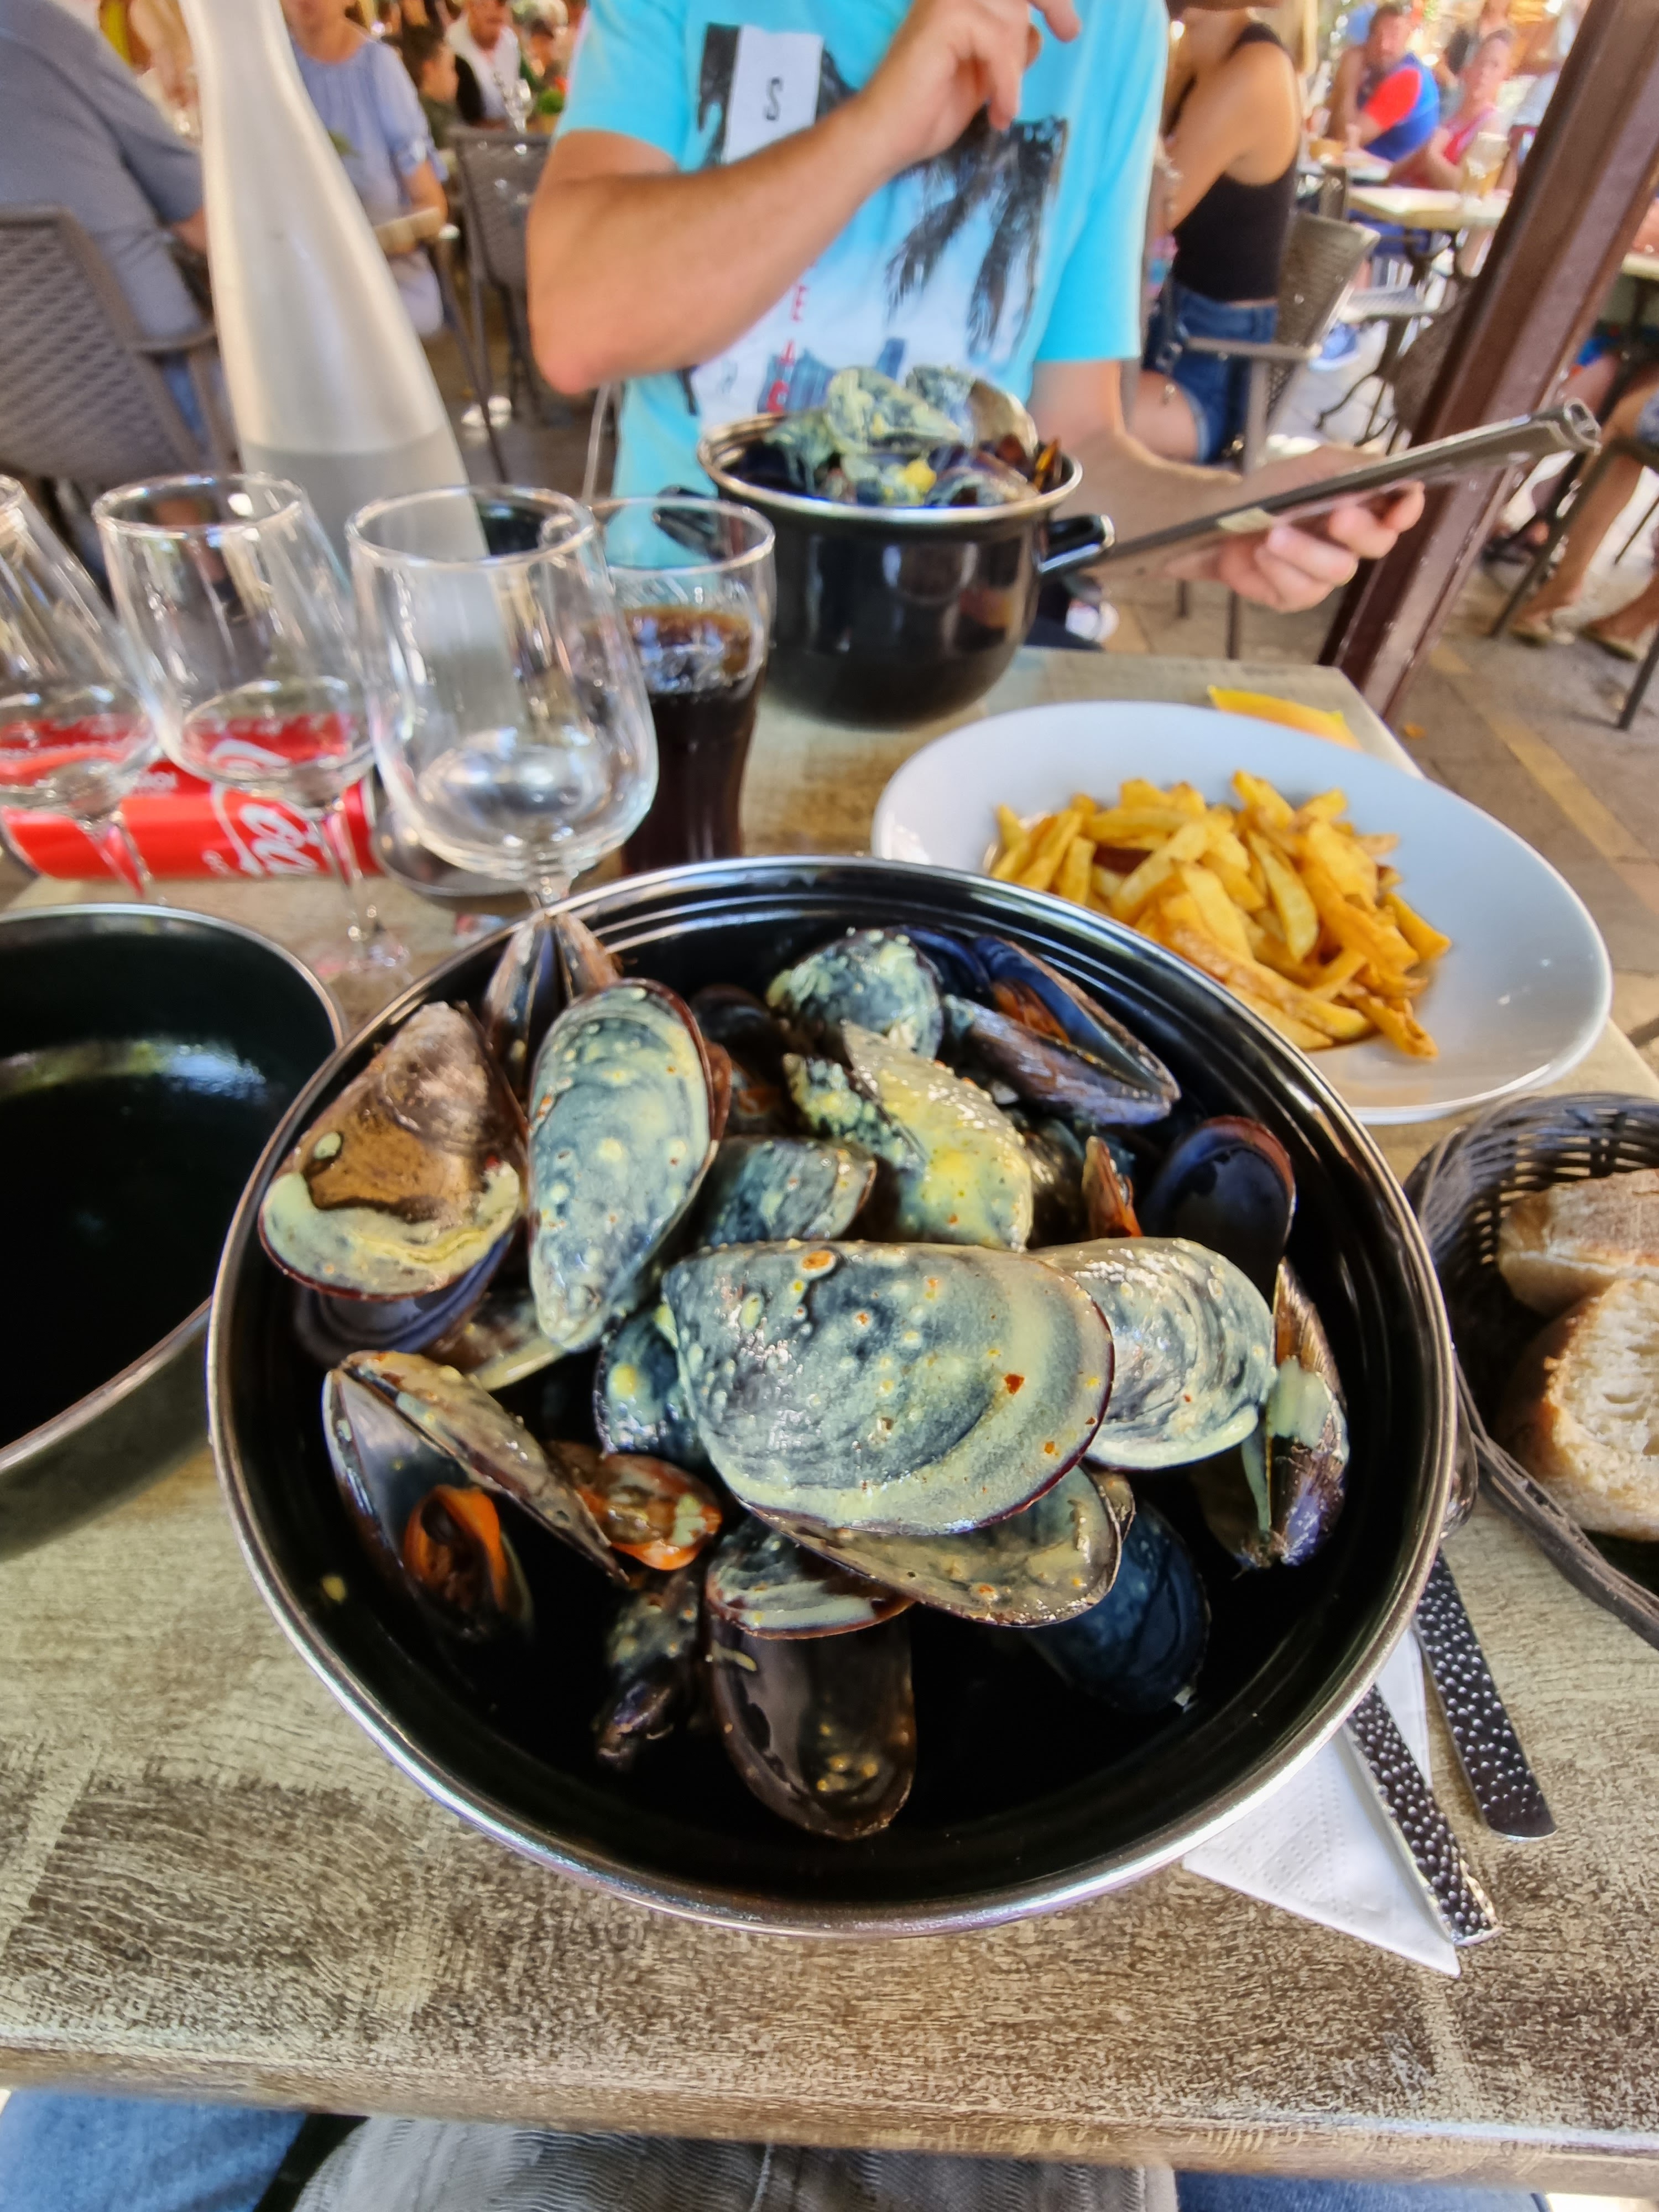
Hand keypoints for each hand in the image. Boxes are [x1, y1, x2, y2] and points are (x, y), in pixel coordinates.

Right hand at [857, 0, 1080, 173]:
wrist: (885, 136)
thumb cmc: (928, 110)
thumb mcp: (983, 74)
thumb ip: (1006, 47)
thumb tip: (1039, 31)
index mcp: (959, 0)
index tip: (1067, 26)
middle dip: (1052, 3)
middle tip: (1070, 33)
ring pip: (1013, 15)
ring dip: (1015, 67)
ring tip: (1002, 106)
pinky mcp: (945, 18)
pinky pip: (1000, 42)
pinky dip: (1006, 82)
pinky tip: (999, 111)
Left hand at [1164, 442, 1424, 611]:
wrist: (1218, 521)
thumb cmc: (1270, 491)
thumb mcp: (1313, 466)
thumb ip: (1354, 466)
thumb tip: (1393, 470)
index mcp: (1361, 507)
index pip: (1399, 512)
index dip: (1406, 510)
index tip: (1403, 503)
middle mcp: (1350, 542)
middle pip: (1378, 544)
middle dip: (1359, 530)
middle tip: (1336, 515)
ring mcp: (1324, 572)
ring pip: (1339, 571)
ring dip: (1306, 551)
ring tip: (1273, 535)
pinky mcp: (1297, 595)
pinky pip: (1304, 591)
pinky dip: (1281, 571)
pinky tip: (1261, 555)